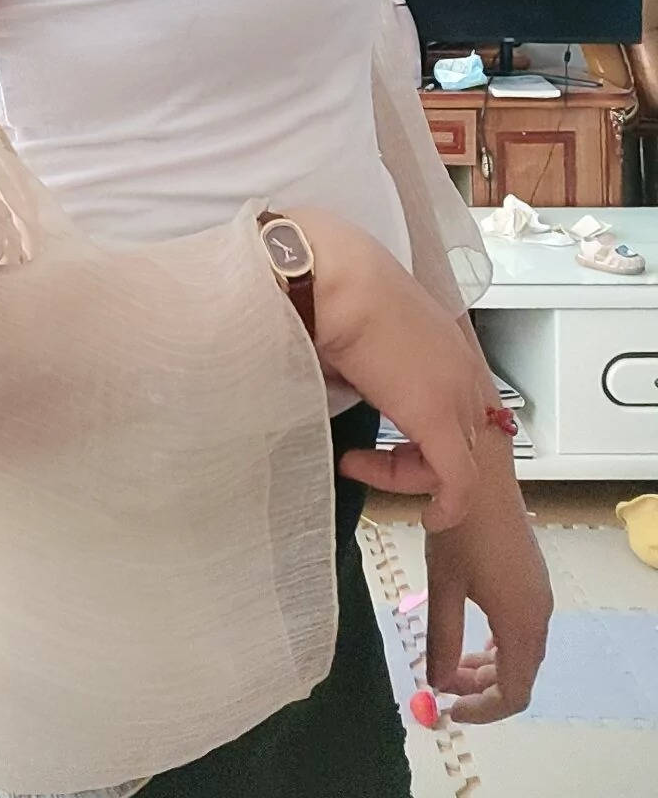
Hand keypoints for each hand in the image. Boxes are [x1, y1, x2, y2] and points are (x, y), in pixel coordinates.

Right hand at [290, 206, 490, 531]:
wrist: (334, 279)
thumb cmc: (333, 295)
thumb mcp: (357, 334)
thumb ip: (364, 366)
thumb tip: (342, 381)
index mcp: (447, 345)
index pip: (462, 405)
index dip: (429, 433)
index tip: (385, 439)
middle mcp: (463, 369)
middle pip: (464, 437)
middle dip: (419, 459)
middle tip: (366, 459)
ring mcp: (455, 394)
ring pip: (458, 461)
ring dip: (412, 475)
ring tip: (359, 465)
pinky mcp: (440, 420)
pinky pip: (457, 480)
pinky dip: (447, 504)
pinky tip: (430, 518)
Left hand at [423, 427, 552, 721]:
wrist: (481, 474)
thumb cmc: (460, 529)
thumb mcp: (444, 586)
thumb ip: (443, 639)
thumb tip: (436, 683)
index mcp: (522, 623)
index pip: (514, 693)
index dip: (483, 711)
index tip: (449, 709)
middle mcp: (539, 614)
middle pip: (520, 674)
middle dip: (481, 688)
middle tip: (443, 684)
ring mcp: (538, 594)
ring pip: (520, 651)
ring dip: (488, 666)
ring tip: (450, 661)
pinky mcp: (531, 578)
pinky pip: (520, 628)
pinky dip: (496, 643)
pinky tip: (469, 634)